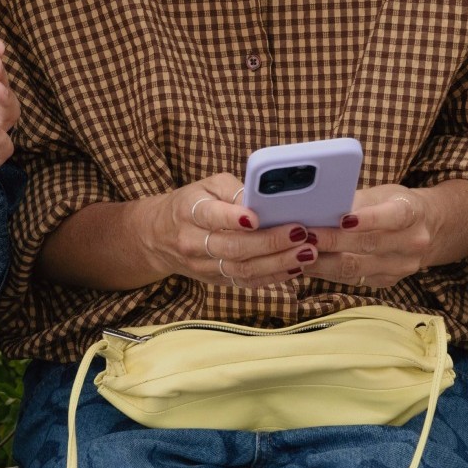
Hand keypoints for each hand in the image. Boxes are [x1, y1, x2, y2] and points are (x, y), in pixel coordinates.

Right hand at [144, 175, 318, 288]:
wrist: (160, 236)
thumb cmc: (191, 204)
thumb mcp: (206, 185)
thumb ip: (234, 190)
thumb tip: (265, 198)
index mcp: (189, 212)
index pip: (211, 216)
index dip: (233, 218)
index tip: (257, 218)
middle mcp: (193, 242)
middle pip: (233, 247)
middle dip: (270, 242)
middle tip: (301, 233)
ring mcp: (203, 266)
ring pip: (242, 269)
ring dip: (278, 263)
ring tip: (307, 252)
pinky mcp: (215, 280)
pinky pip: (246, 282)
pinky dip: (273, 277)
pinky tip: (295, 267)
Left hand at [301, 184, 431, 288]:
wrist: (426, 229)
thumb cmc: (393, 204)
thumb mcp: (381, 194)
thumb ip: (354, 201)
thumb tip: (317, 208)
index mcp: (413, 213)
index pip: (393, 217)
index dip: (368, 219)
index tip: (342, 219)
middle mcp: (412, 242)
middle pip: (369, 245)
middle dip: (332, 241)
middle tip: (304, 236)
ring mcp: (401, 266)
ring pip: (357, 267)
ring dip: (323, 262)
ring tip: (298, 253)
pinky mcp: (387, 281)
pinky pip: (352, 279)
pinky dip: (326, 273)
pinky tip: (307, 266)